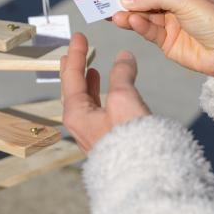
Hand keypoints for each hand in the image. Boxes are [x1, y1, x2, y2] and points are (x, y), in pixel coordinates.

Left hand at [61, 33, 151, 152]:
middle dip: (75, 69)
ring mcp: (93, 133)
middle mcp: (80, 123)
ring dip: (89, 83)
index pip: (71, 76)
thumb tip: (124, 57)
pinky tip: (111, 94)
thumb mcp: (124, 99)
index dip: (75, 54)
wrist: (143, 175)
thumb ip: (122, 74)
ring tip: (93, 70)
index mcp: (76, 113)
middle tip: (74, 53)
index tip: (77, 37)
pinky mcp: (107, 139)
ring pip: (86, 101)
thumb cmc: (129, 140)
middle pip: (73, 89)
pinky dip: (101, 96)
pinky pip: (98, 111)